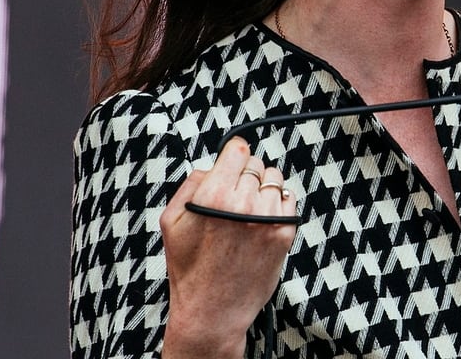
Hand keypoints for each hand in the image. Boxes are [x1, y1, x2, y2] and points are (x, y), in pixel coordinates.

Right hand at [159, 137, 298, 358]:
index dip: (233, 155)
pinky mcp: (285, 233)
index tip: (231, 163)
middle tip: (233, 198)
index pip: (237, 150)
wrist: (213, 311)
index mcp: (214, 195)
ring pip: (275, 179)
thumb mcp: (171, 221)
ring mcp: (268, 218)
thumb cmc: (189, 268)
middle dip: (244, 176)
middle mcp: (244, 203)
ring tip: (248, 210)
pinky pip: (289, 199)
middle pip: (255, 164)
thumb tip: (214, 165)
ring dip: (263, 188)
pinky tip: (261, 221)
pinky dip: (278, 204)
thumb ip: (191, 183)